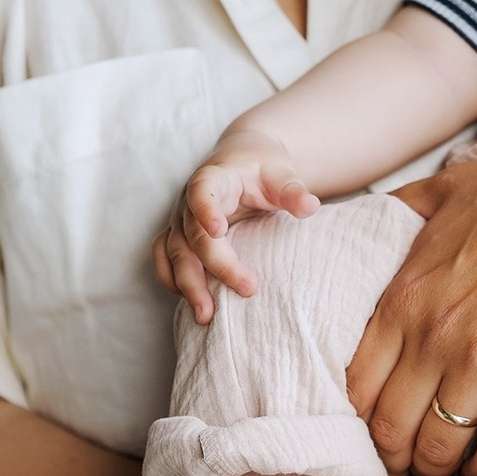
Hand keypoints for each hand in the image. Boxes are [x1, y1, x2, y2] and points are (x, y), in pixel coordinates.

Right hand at [151, 128, 320, 322]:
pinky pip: (166, 260)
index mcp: (213, 178)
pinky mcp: (179, 236)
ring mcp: (180, 221)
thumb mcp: (281, 172)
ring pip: (174, 254)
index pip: (201, 192)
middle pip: (193, 235)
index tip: (218, 230)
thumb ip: (292, 190)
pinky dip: (173, 281)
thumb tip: (310, 207)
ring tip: (206, 316)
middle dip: (215, 266)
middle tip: (248, 289)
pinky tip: (191, 302)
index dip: (206, 210)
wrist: (243, 159)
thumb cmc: (262, 166)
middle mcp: (189, 202)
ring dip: (188, 285)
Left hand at [347, 107, 476, 475]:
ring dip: (445, 468)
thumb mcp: (451, 186)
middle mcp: (434, 330)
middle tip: (415, 466)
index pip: (356, 387)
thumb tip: (368, 210)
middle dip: (397, 457)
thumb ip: (403, 208)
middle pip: (391, 429)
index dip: (361, 421)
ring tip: (457, 469)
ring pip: (440, 449)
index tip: (383, 431)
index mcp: (407, 293)